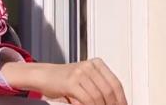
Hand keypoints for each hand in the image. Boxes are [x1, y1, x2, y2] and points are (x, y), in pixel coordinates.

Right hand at [0, 58, 126, 104]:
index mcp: (96, 64)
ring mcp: (80, 72)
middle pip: (109, 91)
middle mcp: (89, 66)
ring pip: (99, 97)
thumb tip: (115, 101)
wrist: (44, 75)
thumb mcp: (86, 80)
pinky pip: (87, 99)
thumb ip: (100, 87)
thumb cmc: (65, 80)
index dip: (121, 99)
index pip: (115, 83)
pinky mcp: (71, 82)